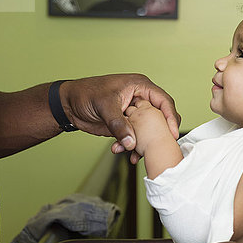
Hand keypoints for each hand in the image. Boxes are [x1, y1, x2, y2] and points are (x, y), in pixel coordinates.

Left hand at [61, 74, 180, 156]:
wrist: (69, 105)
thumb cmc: (86, 94)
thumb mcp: (104, 106)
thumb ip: (119, 125)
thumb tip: (131, 143)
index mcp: (141, 87)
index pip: (164, 101)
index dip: (171, 117)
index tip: (173, 133)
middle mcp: (141, 100)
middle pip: (160, 117)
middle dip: (160, 134)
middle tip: (160, 147)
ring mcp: (135, 114)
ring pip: (149, 131)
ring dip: (144, 144)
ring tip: (136, 155)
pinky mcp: (127, 125)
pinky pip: (136, 138)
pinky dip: (132, 147)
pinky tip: (122, 152)